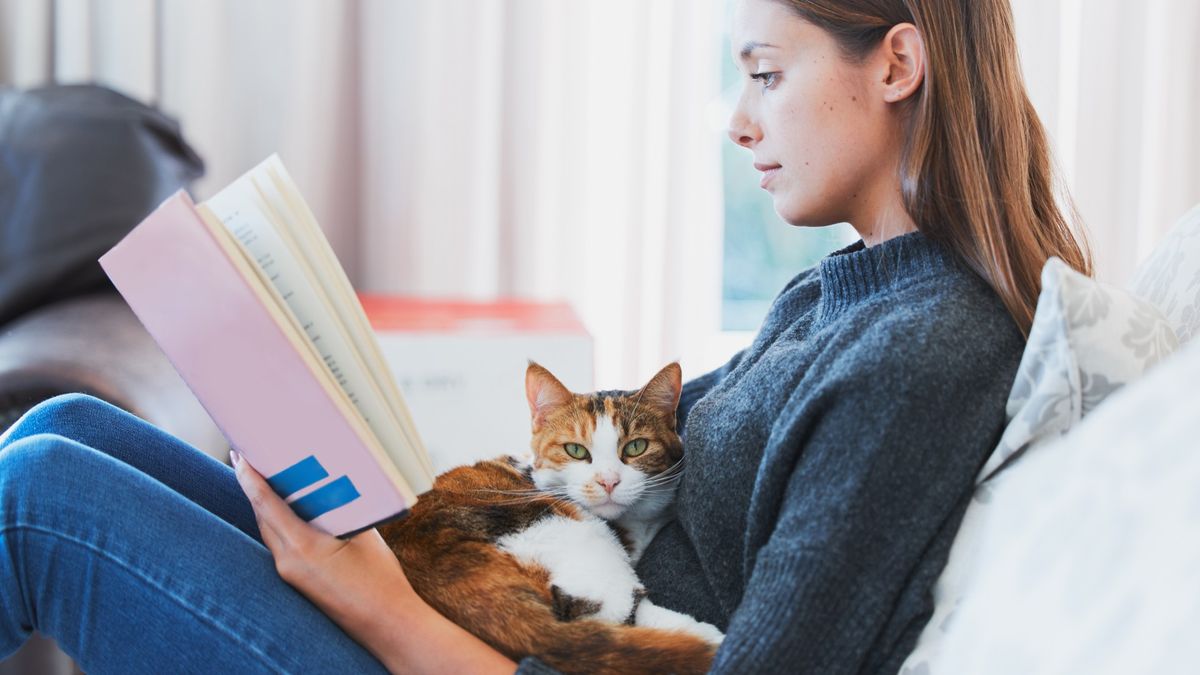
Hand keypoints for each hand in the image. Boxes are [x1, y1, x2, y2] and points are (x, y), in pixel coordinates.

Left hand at [230, 450, 418, 644]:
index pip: (265, 504)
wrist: (385, 622)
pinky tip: (290, 512)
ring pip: (269, 531)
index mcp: (302, 546)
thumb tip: (332, 487)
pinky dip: (279, 523)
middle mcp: (288, 561)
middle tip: (252, 459)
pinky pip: (280, 544)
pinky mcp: (297, 581)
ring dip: (266, 506)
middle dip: (253, 487)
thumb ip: (343, 509)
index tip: (239, 456)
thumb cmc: (379, 579)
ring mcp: (290, 574)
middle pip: (261, 516)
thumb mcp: (364, 534)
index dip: (249, 478)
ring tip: (269, 480)